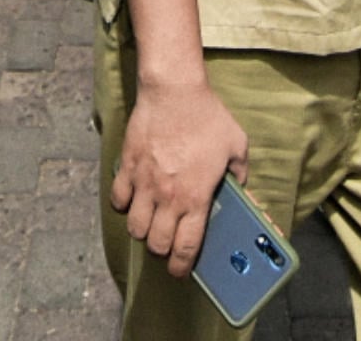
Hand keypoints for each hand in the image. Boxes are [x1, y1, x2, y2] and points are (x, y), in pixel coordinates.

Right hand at [111, 78, 249, 277]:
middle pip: (156, 243)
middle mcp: (167, 196)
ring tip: (150, 223)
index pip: (186, 246)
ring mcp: (144, 182)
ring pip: (135, 226)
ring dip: (143, 230)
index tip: (180, 270)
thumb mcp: (236, 146)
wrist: (174, 90)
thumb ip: (240, 174)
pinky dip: (124, 205)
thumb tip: (242, 190)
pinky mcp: (128, 166)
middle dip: (162, 250)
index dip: (181, 265)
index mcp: (195, 197)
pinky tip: (133, 199)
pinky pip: (118, 198)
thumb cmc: (207, 117)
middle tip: (167, 244)